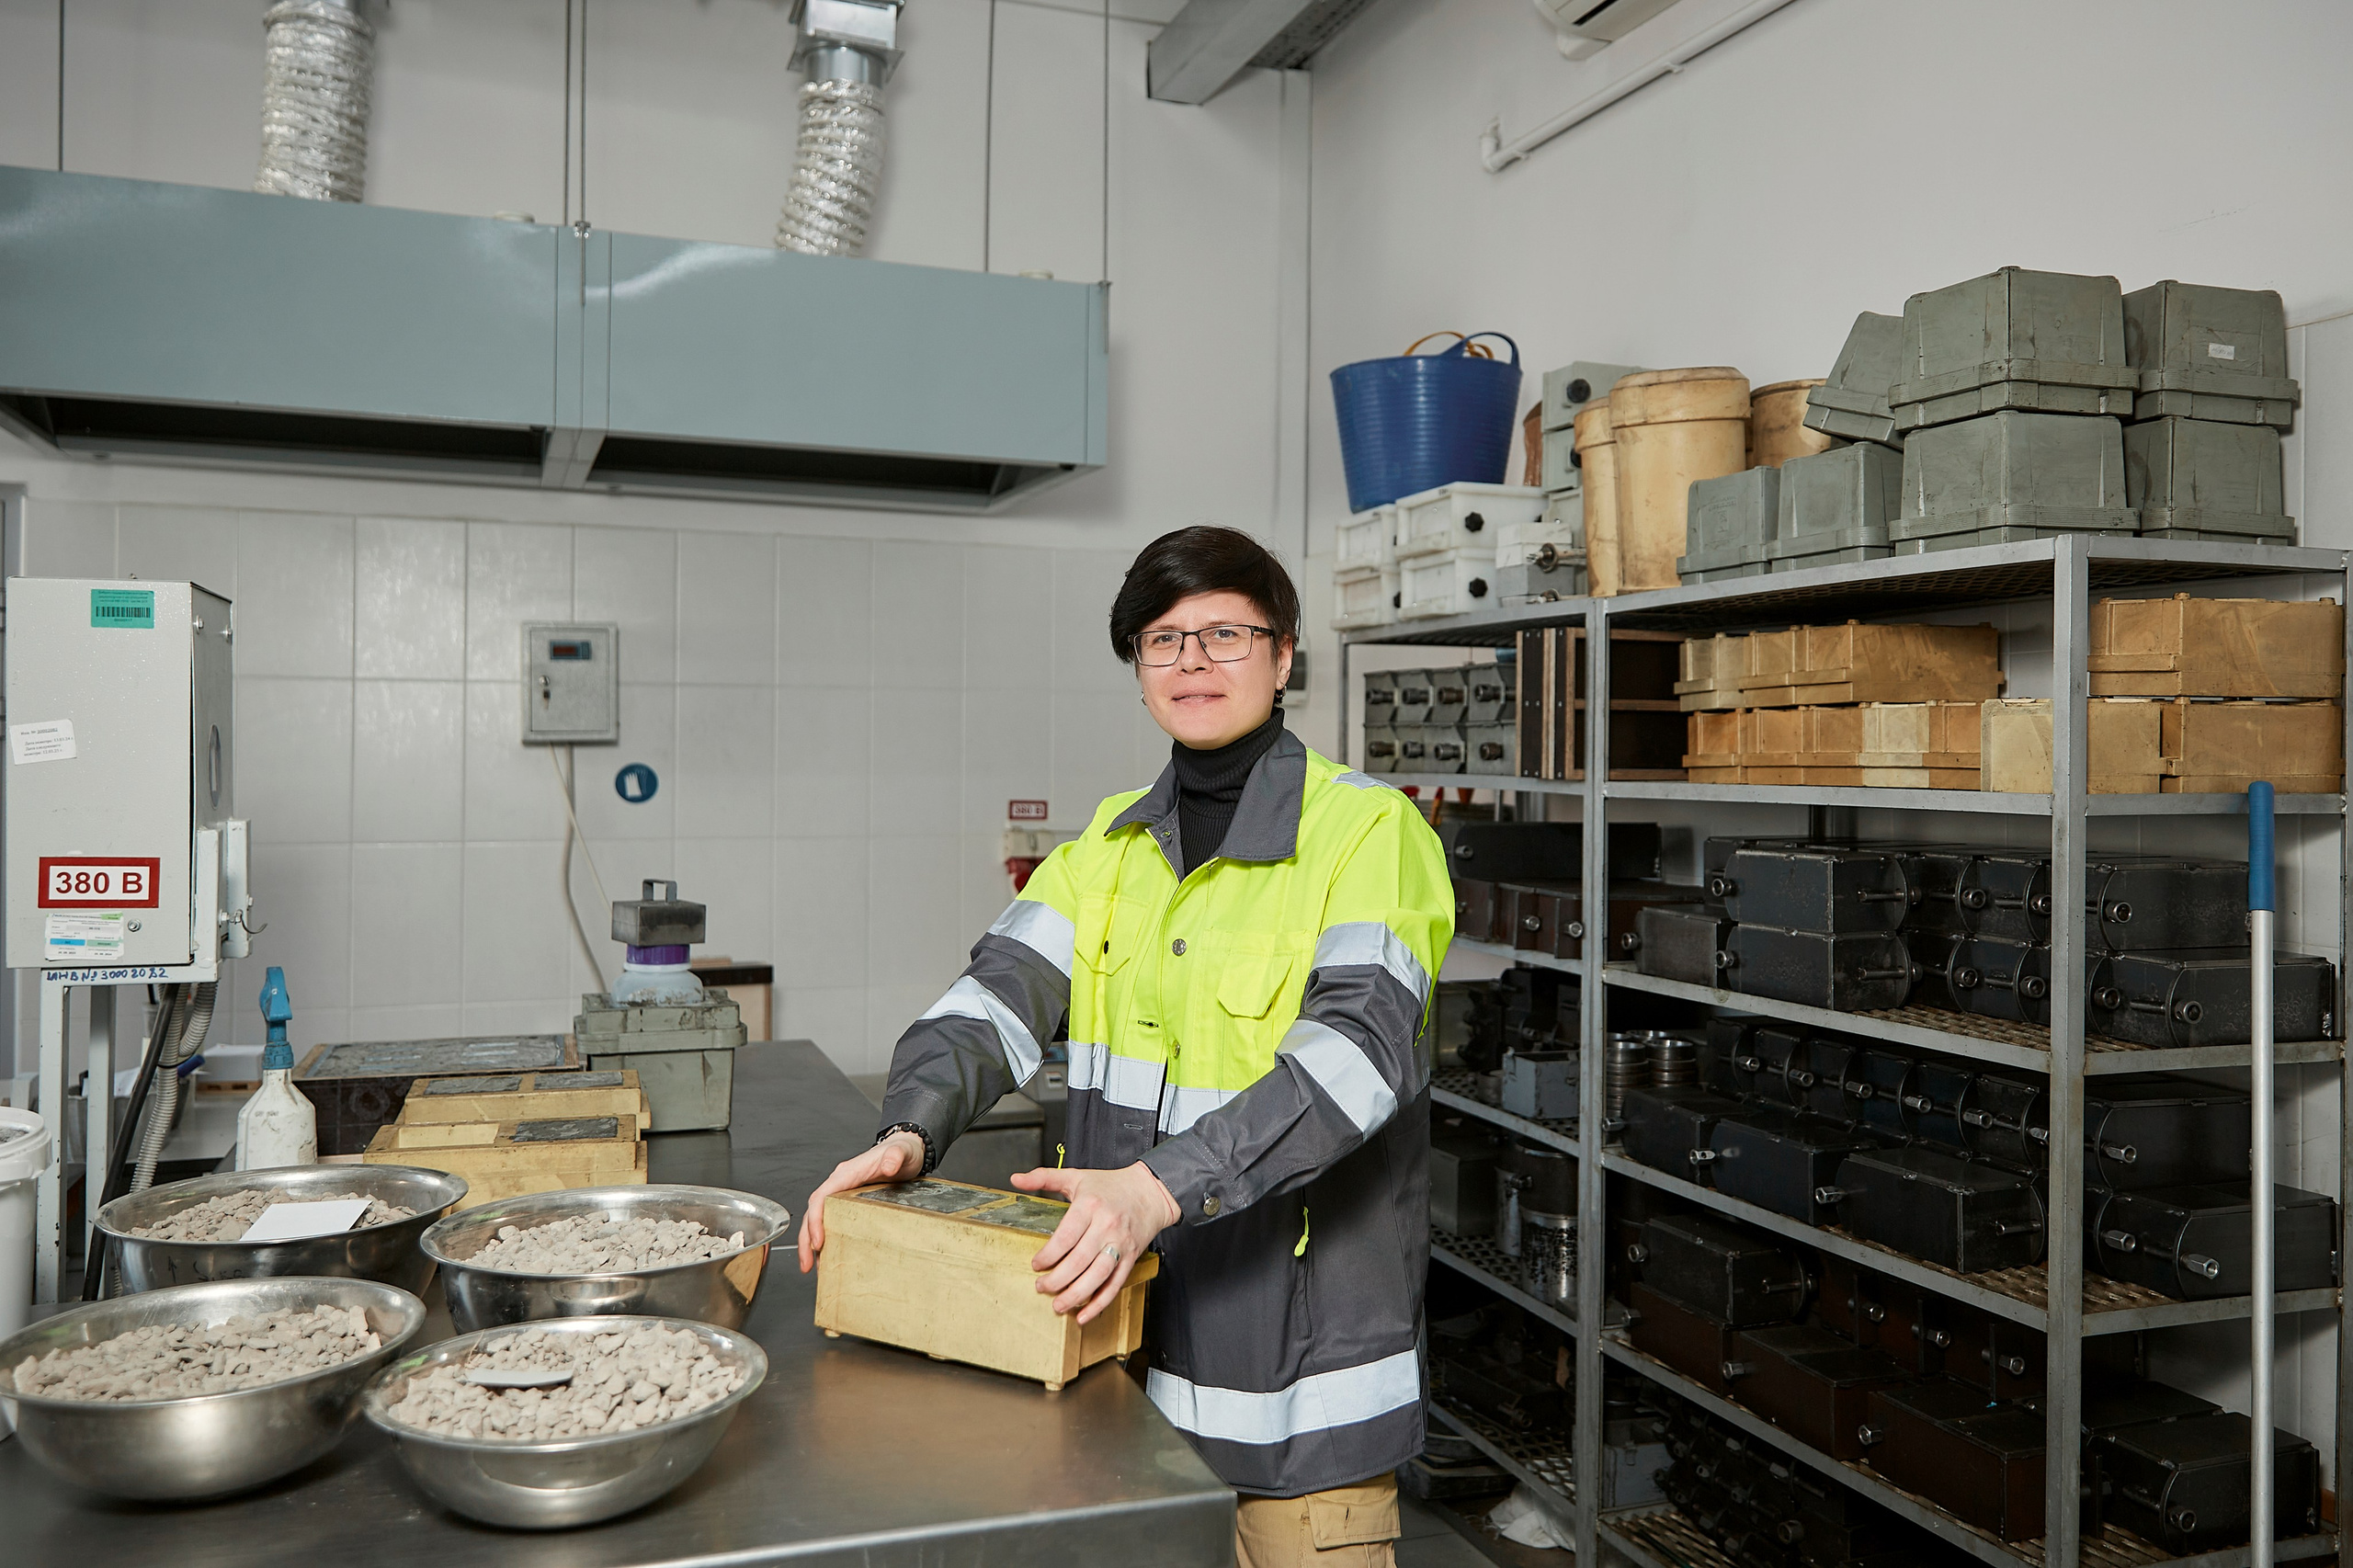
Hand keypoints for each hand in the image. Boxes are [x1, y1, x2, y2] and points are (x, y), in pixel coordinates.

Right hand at [797, 1130, 925, 1272]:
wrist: (908, 1151)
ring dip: (811, 1243)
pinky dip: (825, 1240)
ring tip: (813, 1267)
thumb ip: (895, 1156)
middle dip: (806, 1239)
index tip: (817, 1242)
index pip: (822, 1197)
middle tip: (807, 1264)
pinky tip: (827, 1257)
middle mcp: (840, 1184)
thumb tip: (890, 1164)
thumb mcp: (902, 1153)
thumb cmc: (903, 1152)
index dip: (816, 1220)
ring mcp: (843, 1194)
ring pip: (818, 1219)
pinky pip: (831, 1222)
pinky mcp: (849, 1204)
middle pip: (814, 1212)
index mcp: (847, 1174)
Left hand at [1012, 1162, 1179, 1323]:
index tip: (1036, 1264)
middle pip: (1079, 1260)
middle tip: (1041, 1287)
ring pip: (1097, 1275)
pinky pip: (1115, 1284)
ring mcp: (1120, 1244)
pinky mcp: (1131, 1257)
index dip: (1048, 1255)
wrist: (1150, 1191)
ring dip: (1076, 1295)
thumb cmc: (1111, 1185)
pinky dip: (1100, 1302)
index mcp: (1090, 1205)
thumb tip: (1016, 1178)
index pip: (1066, 1237)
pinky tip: (1085, 1315)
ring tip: (1058, 1305)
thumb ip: (1044, 1177)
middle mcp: (1106, 1226)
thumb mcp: (1076, 1176)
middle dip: (1057, 1279)